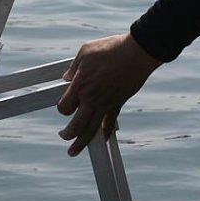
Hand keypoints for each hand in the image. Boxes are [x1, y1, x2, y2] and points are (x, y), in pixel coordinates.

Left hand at [57, 33, 162, 155]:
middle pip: (76, 126)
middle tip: (63, 137)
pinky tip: (103, 139)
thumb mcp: (85, 51)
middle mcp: (92, 99)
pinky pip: (110, 121)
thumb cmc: (111, 48)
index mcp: (80, 86)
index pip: (64, 108)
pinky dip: (106, 132)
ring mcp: (106, 103)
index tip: (64, 107)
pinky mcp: (118, 103)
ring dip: (81, 143)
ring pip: (91, 129)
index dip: (62, 109)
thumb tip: (66, 77)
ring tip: (73, 151)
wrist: (137, 52)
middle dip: (67, 135)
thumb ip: (73, 67)